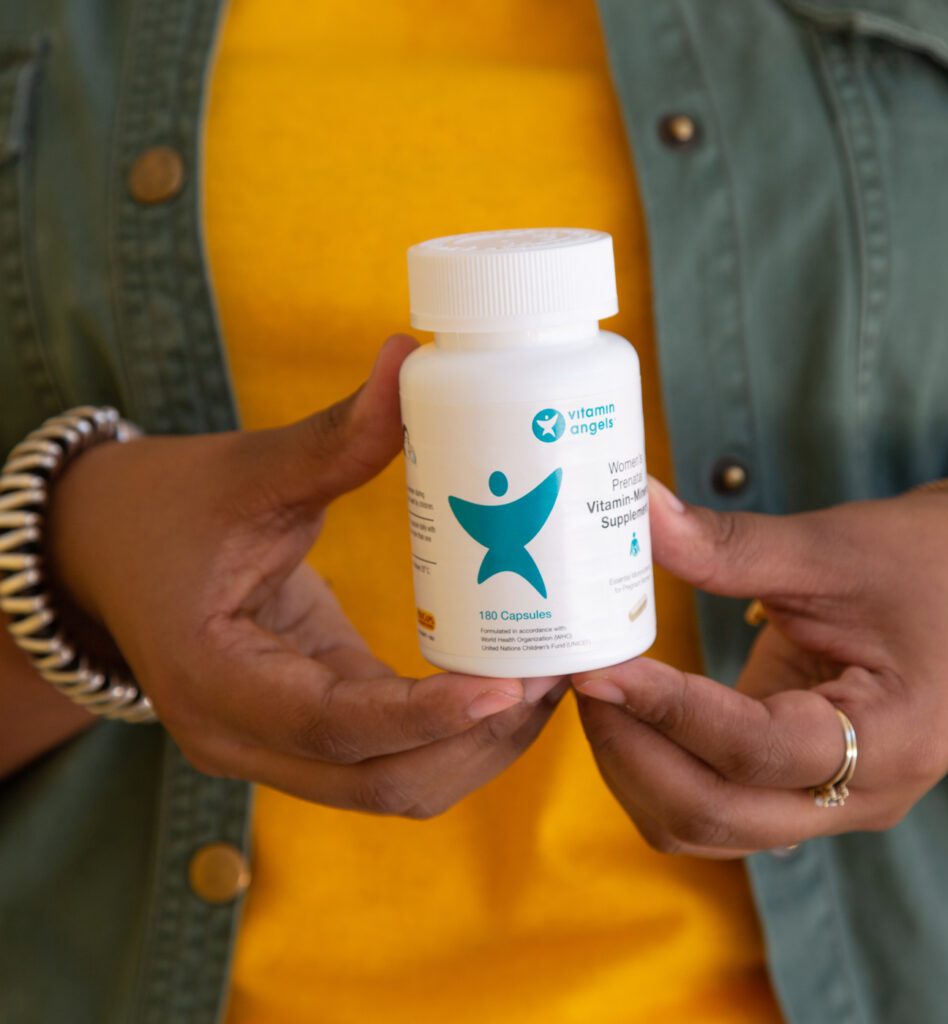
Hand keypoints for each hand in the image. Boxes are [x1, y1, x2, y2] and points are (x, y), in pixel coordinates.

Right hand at [48, 335, 564, 815]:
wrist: (107, 547)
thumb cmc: (168, 507)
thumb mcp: (249, 471)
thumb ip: (336, 435)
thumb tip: (414, 358)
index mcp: (215, 680)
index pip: (337, 728)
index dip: (431, 717)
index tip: (516, 684)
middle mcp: (240, 737)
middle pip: (384, 783)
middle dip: (481, 741)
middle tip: (559, 672)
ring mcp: (271, 747)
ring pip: (394, 786)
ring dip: (478, 748)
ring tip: (548, 680)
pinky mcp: (303, 730)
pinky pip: (388, 757)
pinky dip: (451, 733)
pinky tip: (504, 682)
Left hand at [571, 477, 947, 855]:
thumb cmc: (919, 564)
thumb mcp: (829, 548)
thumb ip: (731, 545)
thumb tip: (638, 513)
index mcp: (891, 736)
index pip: (755, 748)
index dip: (667, 710)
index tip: (599, 666)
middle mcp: (862, 794)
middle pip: (716, 812)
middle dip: (632, 751)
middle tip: (583, 678)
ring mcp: (829, 804)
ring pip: (703, 827)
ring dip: (635, 770)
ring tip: (598, 693)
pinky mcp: (797, 792)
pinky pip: (710, 808)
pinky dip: (657, 773)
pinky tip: (628, 715)